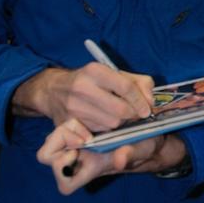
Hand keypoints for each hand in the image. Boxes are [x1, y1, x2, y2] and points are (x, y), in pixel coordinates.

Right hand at [13, 63, 155, 131]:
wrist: (53, 90)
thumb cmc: (90, 81)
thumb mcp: (114, 73)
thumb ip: (139, 82)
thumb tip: (150, 101)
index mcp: (95, 70)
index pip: (126, 87)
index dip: (141, 101)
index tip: (148, 109)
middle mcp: (82, 87)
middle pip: (120, 110)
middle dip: (133, 115)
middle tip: (137, 115)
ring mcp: (73, 107)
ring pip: (111, 124)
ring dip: (121, 123)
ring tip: (119, 115)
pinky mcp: (68, 123)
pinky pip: (98, 132)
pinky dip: (107, 128)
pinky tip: (106, 120)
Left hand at [36, 118, 187, 193]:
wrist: (149, 133)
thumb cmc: (146, 146)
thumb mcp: (142, 149)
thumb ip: (131, 154)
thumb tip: (119, 159)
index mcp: (92, 169)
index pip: (65, 184)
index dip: (63, 169)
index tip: (80, 151)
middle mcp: (80, 159)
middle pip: (45, 156)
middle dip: (57, 141)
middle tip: (78, 134)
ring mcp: (77, 145)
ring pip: (50, 139)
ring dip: (63, 129)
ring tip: (81, 123)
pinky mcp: (79, 130)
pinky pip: (62, 127)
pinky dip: (70, 121)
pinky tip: (86, 113)